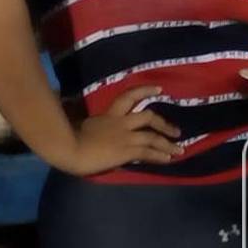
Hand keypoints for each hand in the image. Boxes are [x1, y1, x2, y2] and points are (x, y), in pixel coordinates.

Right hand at [57, 85, 182, 176]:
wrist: (68, 148)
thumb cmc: (68, 137)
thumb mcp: (82, 124)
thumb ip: (92, 122)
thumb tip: (88, 118)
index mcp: (108, 114)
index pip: (128, 97)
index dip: (145, 91)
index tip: (158, 89)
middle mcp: (120, 122)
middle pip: (148, 116)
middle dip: (164, 122)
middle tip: (176, 130)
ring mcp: (125, 136)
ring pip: (152, 136)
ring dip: (167, 143)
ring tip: (179, 149)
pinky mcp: (126, 150)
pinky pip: (148, 152)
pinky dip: (160, 155)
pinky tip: (168, 159)